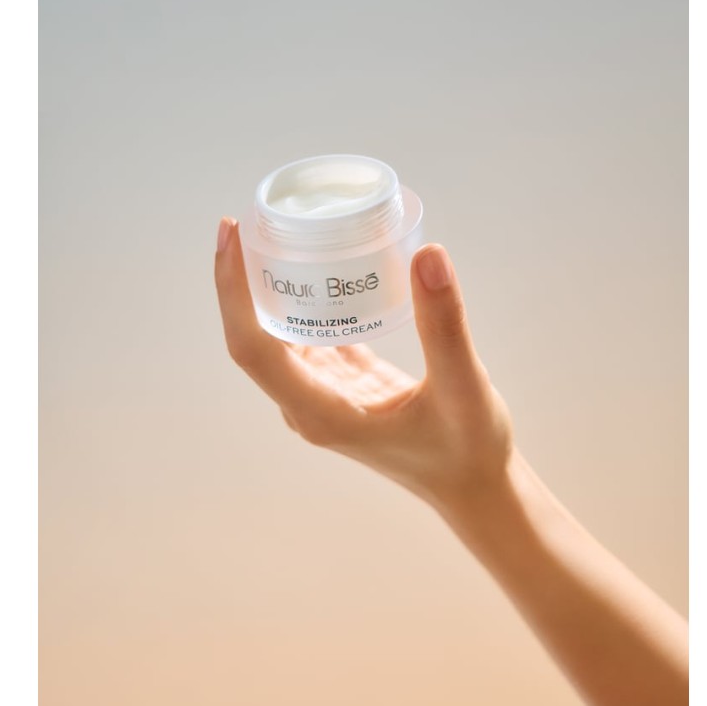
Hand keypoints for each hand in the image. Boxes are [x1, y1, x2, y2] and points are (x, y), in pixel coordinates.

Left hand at [214, 217, 513, 510]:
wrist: (474, 486)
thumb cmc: (469, 451)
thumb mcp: (464, 389)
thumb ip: (445, 326)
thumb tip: (428, 253)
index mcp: (322, 412)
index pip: (253, 347)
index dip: (232, 291)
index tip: (233, 233)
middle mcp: (309, 404)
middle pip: (254, 336)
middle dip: (241, 279)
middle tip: (252, 218)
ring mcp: (322, 395)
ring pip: (278, 334)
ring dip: (269, 287)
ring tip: (277, 232)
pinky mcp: (340, 384)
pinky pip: (308, 335)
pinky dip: (306, 300)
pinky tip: (316, 266)